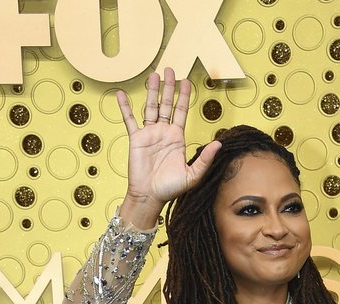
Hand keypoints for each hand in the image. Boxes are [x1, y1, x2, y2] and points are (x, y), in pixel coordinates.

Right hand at [116, 67, 221, 212]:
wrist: (149, 197)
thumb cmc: (170, 189)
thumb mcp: (192, 175)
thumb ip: (205, 159)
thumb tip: (218, 144)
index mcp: (177, 138)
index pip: (181, 112)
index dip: (183, 96)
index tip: (186, 81)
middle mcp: (163, 132)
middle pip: (166, 104)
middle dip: (168, 87)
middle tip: (169, 69)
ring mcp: (149, 134)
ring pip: (150, 107)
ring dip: (151, 91)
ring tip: (153, 75)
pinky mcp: (135, 139)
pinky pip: (129, 120)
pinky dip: (125, 107)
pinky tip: (121, 94)